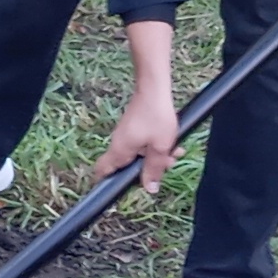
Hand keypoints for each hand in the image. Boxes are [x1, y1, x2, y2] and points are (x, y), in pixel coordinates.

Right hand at [103, 22, 180, 189]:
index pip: (102, 172)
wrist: (154, 89)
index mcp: (120, 151)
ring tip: (174, 150)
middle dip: (148, 168)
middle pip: (127, 166)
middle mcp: (118, 143)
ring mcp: (125, 134)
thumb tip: (149, 189)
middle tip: (166, 163)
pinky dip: (155, 145)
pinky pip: (142, 143)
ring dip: (156, 156)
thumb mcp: (160, 148)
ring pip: (139, 154)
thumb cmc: (156, 117)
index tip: (122, 188)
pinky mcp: (133, 127)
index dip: (108, 184)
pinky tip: (171, 140)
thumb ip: (154, 169)